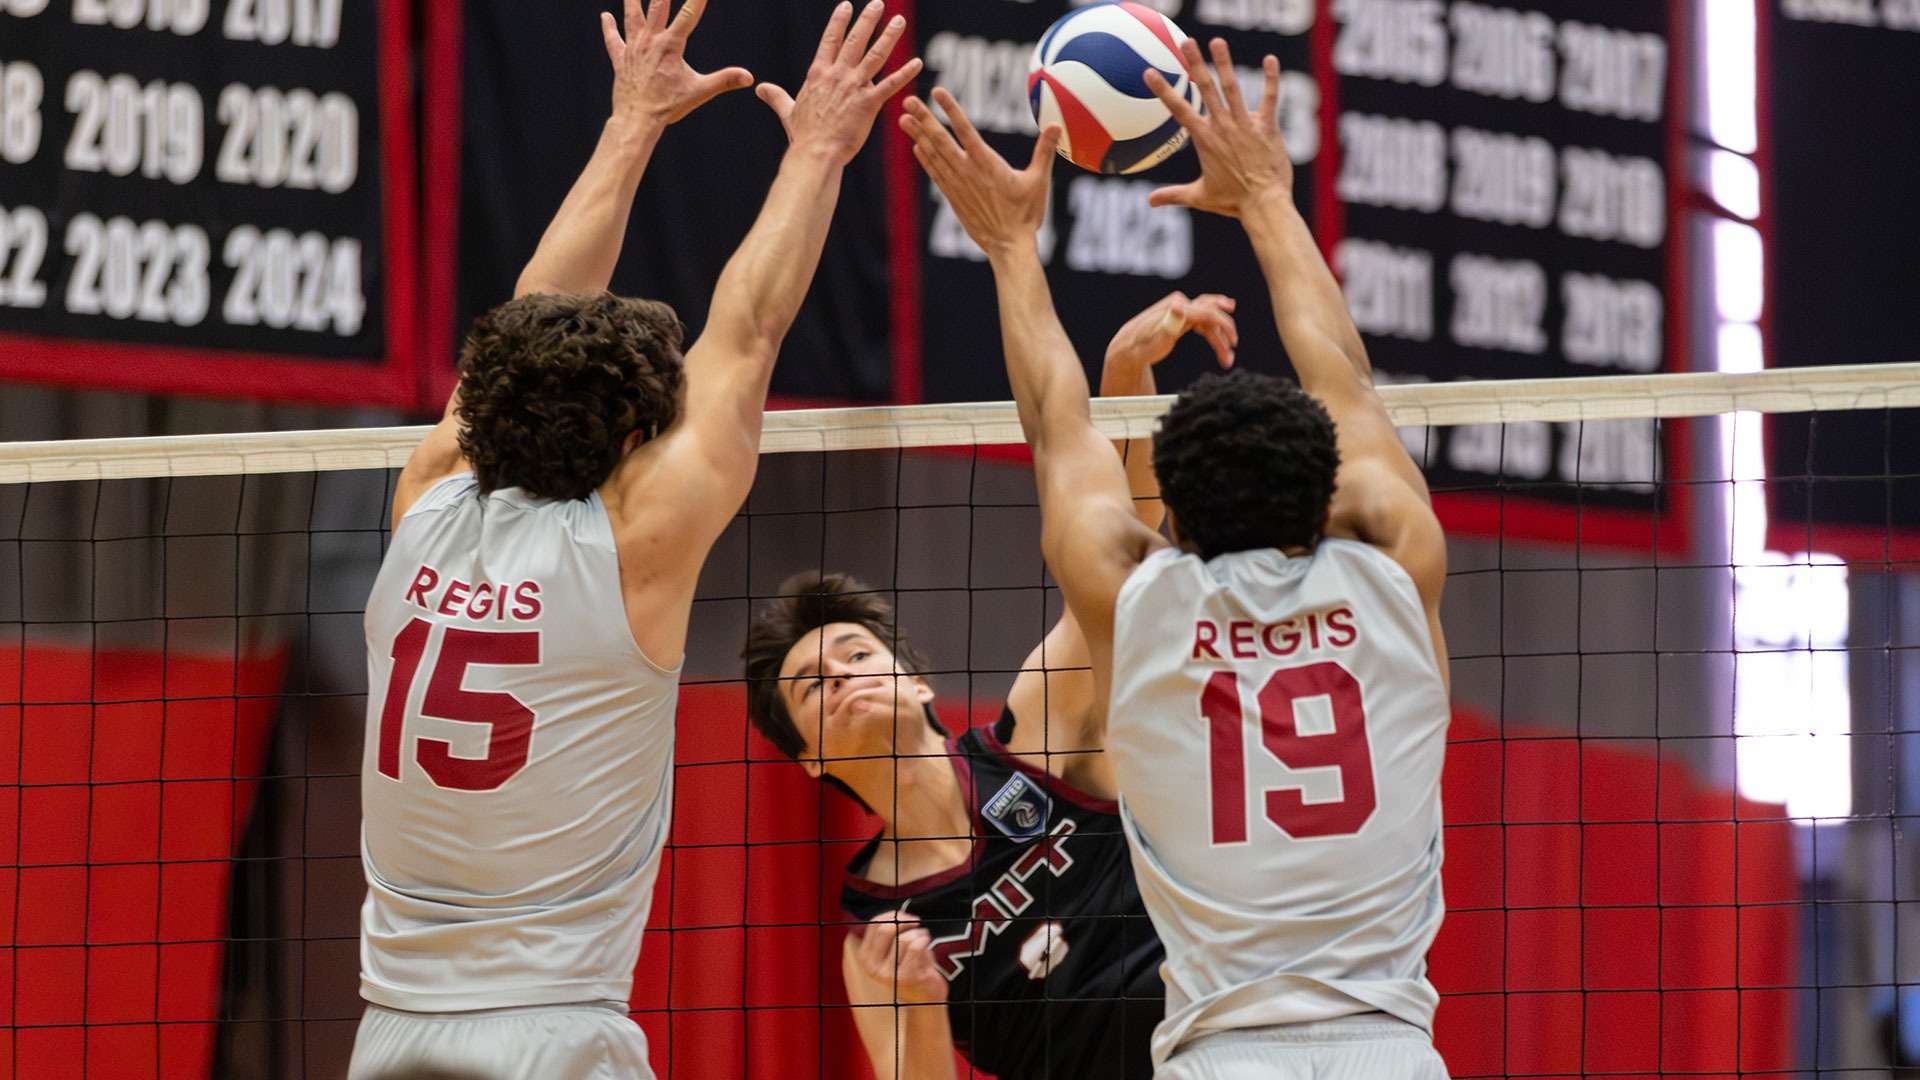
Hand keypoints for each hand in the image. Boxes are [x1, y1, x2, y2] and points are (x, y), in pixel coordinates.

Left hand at [602, 0, 752, 125]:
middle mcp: (650, 41)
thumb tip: (748, 77)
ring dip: (632, 0)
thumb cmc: (668, 105)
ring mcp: (633, 48)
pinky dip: (609, 28)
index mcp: (670, 45)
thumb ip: (725, 80)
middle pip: (657, 6)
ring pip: (632, 16)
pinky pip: (613, 40)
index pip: (688, 14)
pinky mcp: (621, 59)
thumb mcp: (700, 92)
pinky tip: (605, 16)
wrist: (638, 119)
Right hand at [758, 1, 922, 165]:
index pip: (829, 40)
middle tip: (879, 3)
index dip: (838, 21)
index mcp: (818, 74)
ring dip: (889, 37)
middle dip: (868, 20)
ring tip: (899, 21)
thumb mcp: (787, 111)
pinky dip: (905, 73)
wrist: (815, 153)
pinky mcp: (868, 103)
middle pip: (855, 40)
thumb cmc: (802, 136)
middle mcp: (837, 75)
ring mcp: (853, 87)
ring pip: (875, 56)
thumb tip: (760, 88)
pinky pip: (890, 84)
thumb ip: (777, 97)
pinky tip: (917, 62)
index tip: (846, 5)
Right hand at [853, 911, 947, 1004]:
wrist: (924, 998)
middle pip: (886, 929)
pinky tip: (927, 946)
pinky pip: (916, 947)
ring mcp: (888, 974)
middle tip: (916, 923)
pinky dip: (925, 941)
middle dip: (905, 921)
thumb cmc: (910, 967)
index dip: (892, 914)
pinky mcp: (905, 978)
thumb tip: (897, 913)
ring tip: (923, 939)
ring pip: (905, 939)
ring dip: (919, 934)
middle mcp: (872, 967)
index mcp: (865, 956)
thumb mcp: (893, 949)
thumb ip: (889, 932)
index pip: (874, 924)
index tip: (904, 915)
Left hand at [900, 88, 1059, 257]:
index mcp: (988, 164)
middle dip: (924, 118)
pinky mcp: (954, 198)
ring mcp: (958, 185)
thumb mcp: (1038, 180)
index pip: (966, 130)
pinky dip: (925, 160)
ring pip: (934, 155)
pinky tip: (916, 147)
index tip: (937, 92)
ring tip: (903, 118)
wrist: (1008, 247)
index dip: (951, 110)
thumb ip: (1045, 151)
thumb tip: (1057, 125)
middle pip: (941, 140)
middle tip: (907, 100)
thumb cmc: (1026, 215)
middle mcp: (968, 172)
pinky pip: (936, 174)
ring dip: (917, 135)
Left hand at [1106, 292, 1237, 374]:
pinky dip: (1213, 337)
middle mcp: (1181, 305)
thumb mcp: (1156, 336)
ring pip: (1210, 322)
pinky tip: (1221, 349)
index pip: (1207, 312)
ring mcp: (1183, 311)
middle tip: (1232, 348)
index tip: (1233, 341)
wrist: (1128, 347)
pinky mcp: (1183, 319)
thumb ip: (1170, 321)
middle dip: (1224, 331)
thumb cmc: (1140, 345)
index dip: (1223, 325)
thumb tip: (1179, 303)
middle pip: (1211, 313)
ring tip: (1227, 359)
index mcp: (1177, 306)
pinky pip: (1204, 325)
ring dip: (1220, 339)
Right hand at [1143, 40, 1291, 217]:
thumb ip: (1174, 195)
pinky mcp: (1266, 127)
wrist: (1264, 205)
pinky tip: (1270, 59)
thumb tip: (1150, 202)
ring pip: (1232, 88)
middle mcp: (1222, 127)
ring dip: (1224, 64)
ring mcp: (1245, 125)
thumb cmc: (1233, 202)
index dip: (1163, 90)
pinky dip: (1271, 79)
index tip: (1150, 72)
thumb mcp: (1199, 197)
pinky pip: (1269, 99)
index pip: (1179, 110)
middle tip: (1185, 42)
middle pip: (1205, 90)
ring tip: (1216, 42)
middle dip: (1194, 64)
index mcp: (1204, 140)